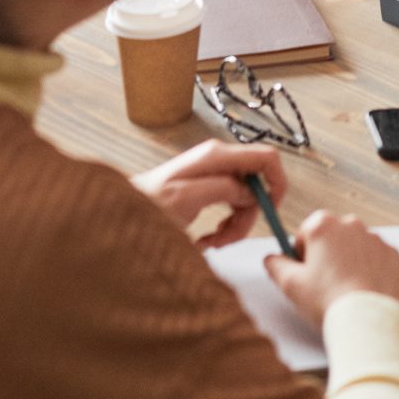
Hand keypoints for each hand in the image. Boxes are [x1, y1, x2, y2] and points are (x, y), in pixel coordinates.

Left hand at [131, 140, 287, 246]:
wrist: (121, 217)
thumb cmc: (147, 207)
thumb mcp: (186, 198)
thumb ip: (222, 188)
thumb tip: (249, 192)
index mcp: (216, 155)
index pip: (266, 157)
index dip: (277, 183)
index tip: (272, 211)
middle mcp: (218, 160)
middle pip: (256, 184)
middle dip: (249, 214)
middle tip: (227, 238)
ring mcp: (212, 174)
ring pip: (245, 200)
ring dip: (235, 225)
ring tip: (212, 242)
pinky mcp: (207, 190)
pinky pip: (231, 208)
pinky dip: (225, 226)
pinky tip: (207, 239)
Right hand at [264, 211, 398, 320]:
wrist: (367, 319)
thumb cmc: (328, 300)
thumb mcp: (290, 284)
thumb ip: (276, 265)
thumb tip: (272, 259)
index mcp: (323, 225)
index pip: (305, 233)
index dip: (302, 256)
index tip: (305, 274)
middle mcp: (351, 224)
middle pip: (331, 237)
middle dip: (326, 256)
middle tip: (324, 285)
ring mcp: (374, 238)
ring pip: (354, 247)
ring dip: (348, 262)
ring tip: (345, 290)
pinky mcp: (392, 254)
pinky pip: (375, 258)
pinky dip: (369, 270)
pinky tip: (362, 290)